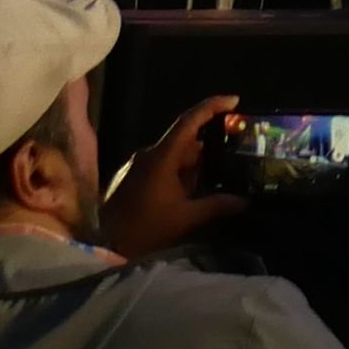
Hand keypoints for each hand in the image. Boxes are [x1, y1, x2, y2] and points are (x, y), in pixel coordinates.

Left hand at [104, 96, 250, 262]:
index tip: (235, 102)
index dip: (213, 107)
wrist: (103, 247)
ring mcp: (135, 166)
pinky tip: (187, 192)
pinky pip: (159, 167)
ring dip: (192, 166)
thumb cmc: (145, 228)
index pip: (190, 121)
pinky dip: (177, 173)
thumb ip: (217, 205)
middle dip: (209, 150)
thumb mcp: (185, 218)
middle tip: (232, 157)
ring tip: (214, 179)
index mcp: (162, 157)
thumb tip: (245, 200)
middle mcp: (147, 155)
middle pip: (185, 142)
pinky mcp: (128, 179)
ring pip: (172, 156)